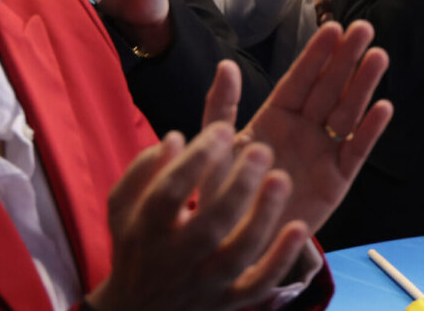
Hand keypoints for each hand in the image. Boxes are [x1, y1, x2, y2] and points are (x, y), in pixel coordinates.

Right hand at [85, 124, 306, 310]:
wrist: (140, 310)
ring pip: (238, 254)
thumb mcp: (124, 208)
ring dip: (262, 217)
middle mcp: (176, 259)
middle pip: (209, 224)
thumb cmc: (138, 244)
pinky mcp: (230, 299)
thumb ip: (144, 172)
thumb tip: (175, 139)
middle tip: (261, 150)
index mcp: (147, 230)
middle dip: (237, 186)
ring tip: (280, 178)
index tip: (223, 131)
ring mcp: (205, 282)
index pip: (169, 192)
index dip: (196, 160)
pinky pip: (258, 285)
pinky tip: (299, 227)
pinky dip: (280, 260)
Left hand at [223, 21, 393, 233]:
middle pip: (329, 89)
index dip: (316, 55)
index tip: (332, 28)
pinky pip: (356, 151)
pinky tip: (383, 107)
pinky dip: (370, 131)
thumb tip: (227, 64)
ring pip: (347, 112)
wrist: (237, 246)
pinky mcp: (338, 181)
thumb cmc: (223, 196)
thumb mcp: (216, 149)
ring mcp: (322, 153)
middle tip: (364, 29)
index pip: (299, 80)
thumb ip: (222, 107)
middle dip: (346, 59)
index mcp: (274, 117)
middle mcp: (303, 130)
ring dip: (363, 85)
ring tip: (379, 56)